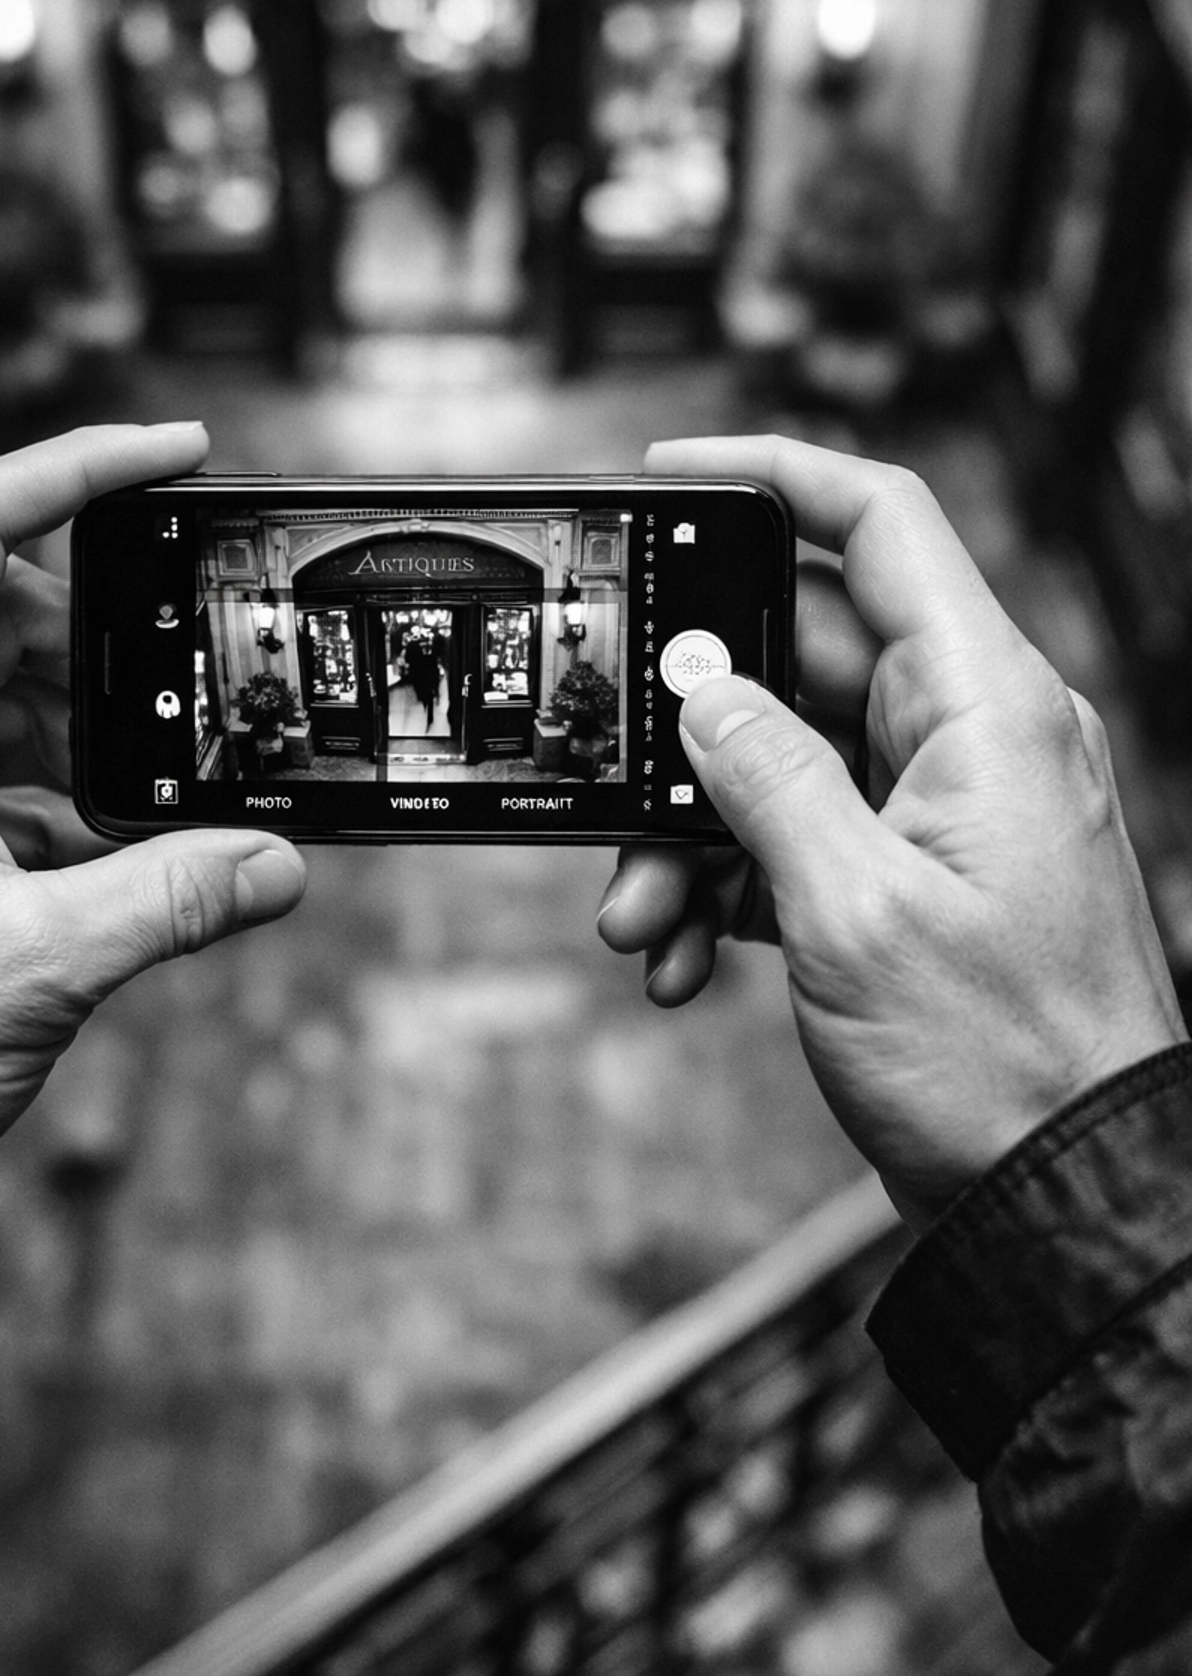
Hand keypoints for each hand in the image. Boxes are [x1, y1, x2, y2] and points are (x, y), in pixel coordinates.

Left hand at [0, 424, 305, 1169]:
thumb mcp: (40, 962)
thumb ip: (176, 893)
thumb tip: (279, 863)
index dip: (85, 467)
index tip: (176, 452)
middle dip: (97, 654)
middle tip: (185, 699)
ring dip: (66, 731)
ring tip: (134, 806)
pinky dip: (27, 781)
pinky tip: (84, 848)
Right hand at [599, 435, 1185, 1230]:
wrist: (1061, 1202)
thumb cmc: (1001, 1060)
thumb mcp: (849, 907)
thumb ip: (761, 774)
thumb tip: (696, 685)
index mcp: (983, 704)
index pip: (882, 524)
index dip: (774, 473)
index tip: (669, 473)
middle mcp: (968, 736)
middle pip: (799, 654)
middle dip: (691, 722)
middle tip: (614, 771)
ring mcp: (942, 809)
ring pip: (781, 758)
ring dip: (692, 829)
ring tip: (639, 915)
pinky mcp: (913, 878)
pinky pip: (798, 837)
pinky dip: (729, 883)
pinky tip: (682, 956)